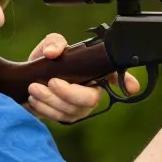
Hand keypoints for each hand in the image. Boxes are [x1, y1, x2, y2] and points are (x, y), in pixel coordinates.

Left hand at [22, 33, 140, 122]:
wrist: (28, 81)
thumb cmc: (46, 63)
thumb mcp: (50, 46)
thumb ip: (54, 43)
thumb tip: (53, 53)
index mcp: (95, 72)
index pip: (116, 76)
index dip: (127, 82)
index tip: (132, 87)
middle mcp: (92, 91)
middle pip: (90, 99)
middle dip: (69, 93)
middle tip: (51, 81)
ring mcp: (80, 107)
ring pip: (72, 111)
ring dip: (51, 100)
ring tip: (34, 88)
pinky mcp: (67, 118)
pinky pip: (59, 118)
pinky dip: (44, 109)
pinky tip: (34, 99)